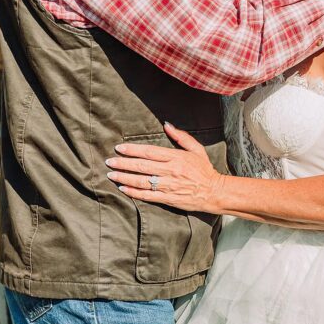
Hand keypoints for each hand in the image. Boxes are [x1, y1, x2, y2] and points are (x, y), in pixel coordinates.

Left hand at [105, 123, 225, 212]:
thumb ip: (181, 137)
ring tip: (111, 175)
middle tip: (109, 162)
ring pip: (141, 181)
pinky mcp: (168, 198)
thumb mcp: (196, 149)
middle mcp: (170, 171)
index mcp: (175, 157)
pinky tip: (123, 189)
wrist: (214, 192)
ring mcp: (168, 186)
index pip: (149, 152)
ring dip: (124, 178)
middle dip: (123, 163)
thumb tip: (167, 124)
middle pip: (142, 166)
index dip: (132, 150)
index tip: (119, 148)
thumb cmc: (204, 170)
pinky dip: (134, 192)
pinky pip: (147, 195)